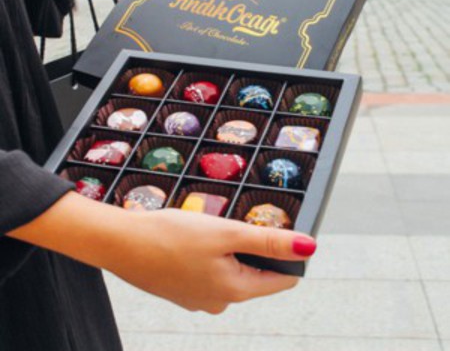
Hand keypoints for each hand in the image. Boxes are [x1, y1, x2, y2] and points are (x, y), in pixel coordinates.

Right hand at [9, 192, 315, 314]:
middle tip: (233, 221)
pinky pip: (208, 270)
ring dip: (227, 248)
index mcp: (235, 291)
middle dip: (252, 246)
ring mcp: (198, 298)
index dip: (285, 253)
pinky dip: (207, 253)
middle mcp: (219, 301)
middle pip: (255, 273)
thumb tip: (308, 248)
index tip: (276, 228)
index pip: (281, 279)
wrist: (120, 243)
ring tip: (208, 227)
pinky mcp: (181, 289)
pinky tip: (191, 237)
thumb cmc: (170, 236)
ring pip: (230, 269)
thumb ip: (268, 241)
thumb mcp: (225, 233)